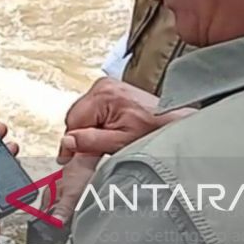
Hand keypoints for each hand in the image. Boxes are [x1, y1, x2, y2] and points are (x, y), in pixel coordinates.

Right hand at [58, 77, 192, 162]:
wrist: (175, 121)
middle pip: (76, 115)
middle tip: (95, 151)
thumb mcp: (120, 143)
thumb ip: (92, 142)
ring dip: (90, 128)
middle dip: (83, 134)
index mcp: (103, 95)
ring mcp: (106, 84)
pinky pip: (93, 108)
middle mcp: (102, 85)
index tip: (70, 159)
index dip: (72, 143)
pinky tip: (111, 129)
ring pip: (83, 112)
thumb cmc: (154, 131)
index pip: (73, 121)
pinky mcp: (110, 88)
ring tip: (108, 139)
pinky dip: (98, 121)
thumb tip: (67, 142)